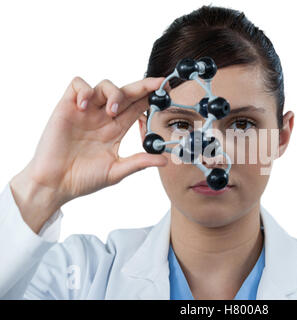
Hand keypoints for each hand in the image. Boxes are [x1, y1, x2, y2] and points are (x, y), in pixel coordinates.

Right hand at [16, 76, 169, 208]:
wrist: (55, 184)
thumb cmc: (83, 179)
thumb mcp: (116, 171)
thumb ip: (139, 162)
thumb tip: (165, 160)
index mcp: (116, 129)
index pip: (138, 107)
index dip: (152, 97)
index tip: (168, 91)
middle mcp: (103, 117)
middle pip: (126, 92)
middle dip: (143, 86)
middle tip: (158, 84)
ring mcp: (86, 111)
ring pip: (104, 85)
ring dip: (113, 92)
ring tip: (113, 111)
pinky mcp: (66, 108)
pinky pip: (77, 85)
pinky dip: (84, 90)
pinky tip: (84, 106)